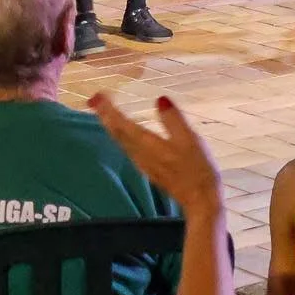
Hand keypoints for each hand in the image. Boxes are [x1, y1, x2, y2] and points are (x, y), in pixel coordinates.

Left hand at [89, 93, 223, 217]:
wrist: (199, 198)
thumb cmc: (197, 167)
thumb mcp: (189, 139)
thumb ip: (173, 119)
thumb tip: (160, 99)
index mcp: (148, 144)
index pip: (122, 124)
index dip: (108, 110)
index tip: (97, 96)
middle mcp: (140, 154)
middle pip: (117, 133)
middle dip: (105, 115)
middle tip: (95, 100)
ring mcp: (143, 163)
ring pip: (121, 141)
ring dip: (112, 125)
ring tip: (105, 112)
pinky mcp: (149, 168)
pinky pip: (128, 148)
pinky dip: (122, 135)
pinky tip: (125, 133)